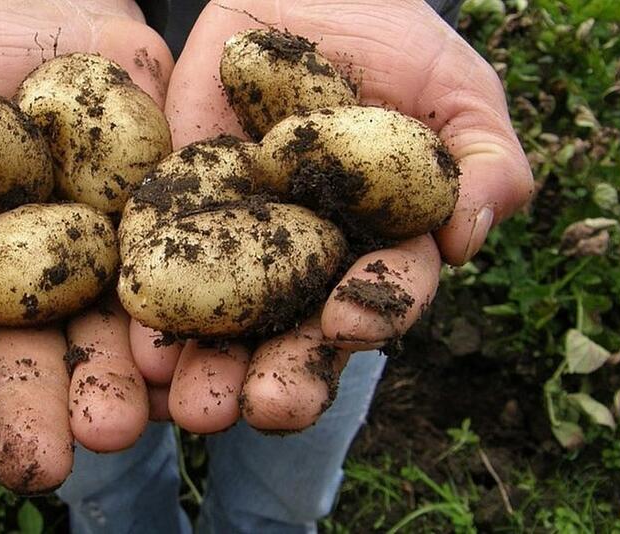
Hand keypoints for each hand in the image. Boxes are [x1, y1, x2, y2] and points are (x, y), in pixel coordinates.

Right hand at [0, 0, 171, 492]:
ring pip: (111, 338)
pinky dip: (187, 335)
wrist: (74, 20)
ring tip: (123, 432)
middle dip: (35, 405)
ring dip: (117, 389)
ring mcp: (105, 262)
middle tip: (44, 464)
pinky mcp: (170, 239)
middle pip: (31, 350)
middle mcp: (33, 276)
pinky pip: (182, 291)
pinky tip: (192, 377)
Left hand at [130, 0, 532, 432]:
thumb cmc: (394, 44)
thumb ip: (483, 159)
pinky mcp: (175, 211)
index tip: (348, 319)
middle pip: (296, 333)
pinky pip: (157, 262)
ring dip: (209, 368)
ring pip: (224, 322)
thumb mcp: (454, 90)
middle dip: (283, 374)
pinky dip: (148, 307)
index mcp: (375, 248)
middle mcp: (303, 262)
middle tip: (262, 408)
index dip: (371, 310)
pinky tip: (136, 346)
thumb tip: (470, 236)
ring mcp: (236, 242)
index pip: (380, 294)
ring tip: (192, 406)